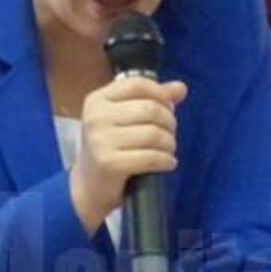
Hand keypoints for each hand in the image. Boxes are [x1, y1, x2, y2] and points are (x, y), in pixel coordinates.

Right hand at [70, 76, 187, 232]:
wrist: (89, 187)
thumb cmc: (110, 148)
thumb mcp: (124, 119)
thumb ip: (151, 100)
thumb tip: (181, 88)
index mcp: (97, 100)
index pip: (137, 84)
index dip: (161, 94)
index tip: (168, 109)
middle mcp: (96, 117)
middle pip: (150, 109)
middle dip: (169, 122)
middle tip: (169, 134)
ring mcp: (101, 140)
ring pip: (154, 133)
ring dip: (169, 144)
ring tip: (168, 150)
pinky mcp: (110, 164)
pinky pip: (151, 157)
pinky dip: (166, 161)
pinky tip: (167, 163)